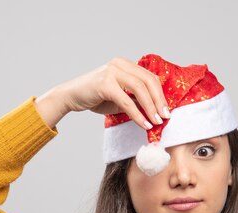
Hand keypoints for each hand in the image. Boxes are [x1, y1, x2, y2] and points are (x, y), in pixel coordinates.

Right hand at [37, 56, 169, 130]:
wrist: (70, 97)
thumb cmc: (96, 97)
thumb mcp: (120, 97)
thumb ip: (135, 99)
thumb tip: (156, 110)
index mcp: (125, 64)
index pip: (150, 77)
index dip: (161, 94)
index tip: (167, 111)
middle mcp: (119, 64)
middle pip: (148, 81)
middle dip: (159, 101)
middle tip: (165, 117)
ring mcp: (112, 72)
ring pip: (140, 89)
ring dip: (151, 108)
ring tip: (156, 122)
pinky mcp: (105, 84)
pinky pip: (127, 100)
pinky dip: (137, 114)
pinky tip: (144, 124)